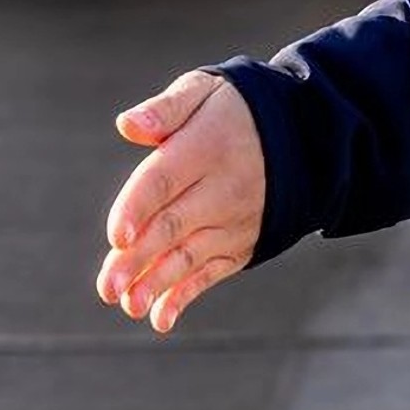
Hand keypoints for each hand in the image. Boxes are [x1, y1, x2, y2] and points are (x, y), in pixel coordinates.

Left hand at [94, 70, 264, 334]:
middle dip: (138, 259)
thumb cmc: (232, 110)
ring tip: (127, 305)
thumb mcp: (204, 91)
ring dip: (157, 283)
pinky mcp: (239, 246)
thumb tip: (127, 125)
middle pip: (173, 226)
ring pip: (189, 256)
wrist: (302, 138)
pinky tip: (160, 319)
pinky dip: (186, 296)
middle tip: (107, 287)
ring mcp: (233, 222)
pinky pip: (211, 274)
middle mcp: (222, 190)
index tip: (116, 237)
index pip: (165, 179)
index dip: (138, 207)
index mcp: (206, 148)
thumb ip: (165, 110)